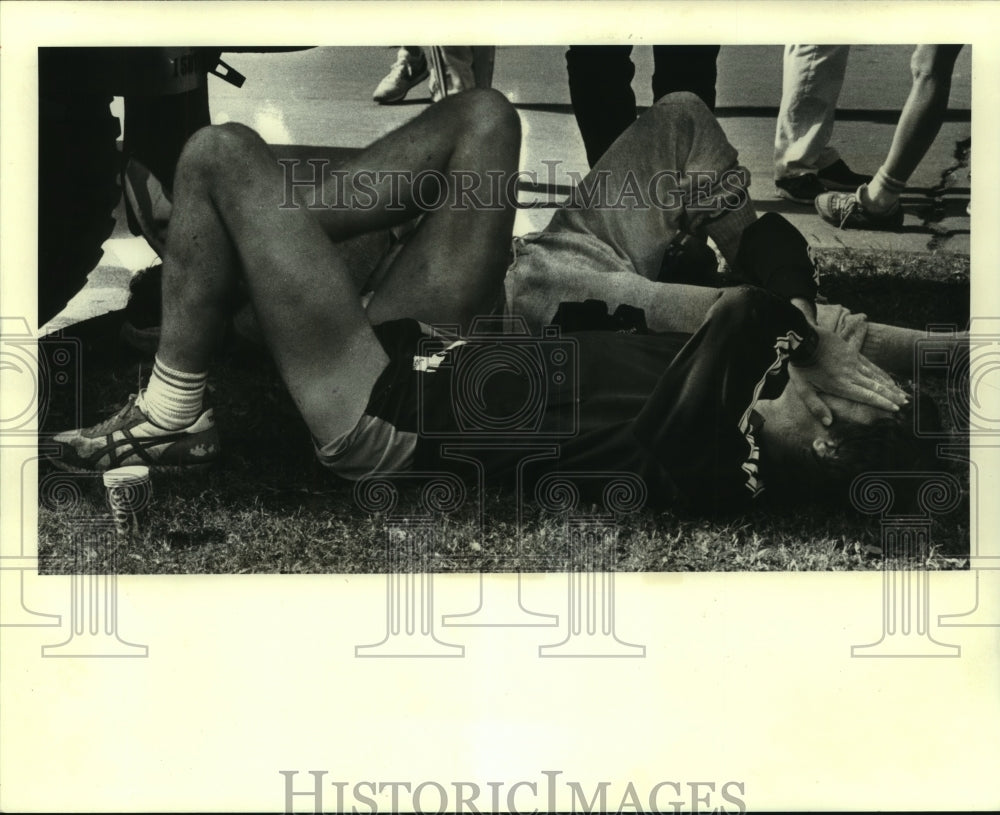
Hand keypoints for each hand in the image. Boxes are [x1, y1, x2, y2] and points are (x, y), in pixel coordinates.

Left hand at [789, 326, 908, 424]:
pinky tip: (887, 377)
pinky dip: (881, 372)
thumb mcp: (803, 389)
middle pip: (876, 386)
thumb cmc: (801, 366)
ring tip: (901, 393)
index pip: (866, 396)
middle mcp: (851, 374)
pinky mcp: (852, 353)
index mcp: (840, 385)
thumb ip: (816, 406)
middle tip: (906, 403)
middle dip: (892, 396)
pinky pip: (871, 365)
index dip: (882, 403)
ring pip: (876, 375)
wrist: (803, 338)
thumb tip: (828, 422)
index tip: (895, 409)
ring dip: (890, 385)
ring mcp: (853, 362)